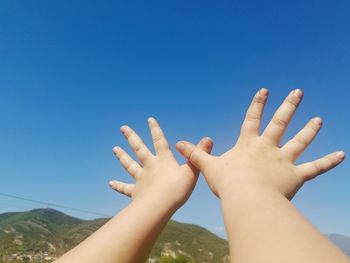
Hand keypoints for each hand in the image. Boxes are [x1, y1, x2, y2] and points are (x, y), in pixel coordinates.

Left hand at [109, 117, 212, 208]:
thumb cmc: (177, 189)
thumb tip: (208, 138)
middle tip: (123, 128)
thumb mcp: (192, 171)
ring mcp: (141, 179)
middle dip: (131, 137)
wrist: (159, 207)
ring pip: (130, 165)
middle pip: (139, 148)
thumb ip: (198, 155)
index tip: (149, 119)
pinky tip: (110, 183)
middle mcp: (150, 166)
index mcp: (163, 160)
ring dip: (122, 156)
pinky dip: (118, 186)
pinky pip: (125, 188)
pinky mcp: (136, 192)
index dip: (155, 129)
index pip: (159, 141)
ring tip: (114, 149)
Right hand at [176, 89, 344, 199]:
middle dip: (289, 106)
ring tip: (319, 120)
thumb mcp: (208, 166)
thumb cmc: (227, 183)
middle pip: (280, 122)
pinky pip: (314, 168)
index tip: (264, 90)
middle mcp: (268, 147)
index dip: (258, 104)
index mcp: (249, 144)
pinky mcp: (295, 176)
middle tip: (298, 92)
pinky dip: (328, 162)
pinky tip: (341, 155)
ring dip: (310, 130)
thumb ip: (195, 154)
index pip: (253, 118)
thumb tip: (177, 144)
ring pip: (300, 141)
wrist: (245, 197)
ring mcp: (283, 160)